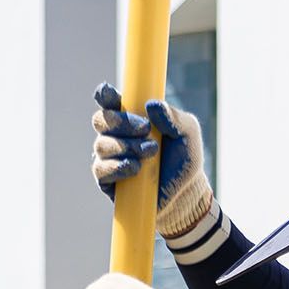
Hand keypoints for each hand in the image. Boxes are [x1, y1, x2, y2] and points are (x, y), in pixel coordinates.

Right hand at [91, 86, 211, 237]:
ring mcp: (109, 158)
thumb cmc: (184, 160)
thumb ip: (174, 117)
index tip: (108, 93)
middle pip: (100, 120)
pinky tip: (134, 168)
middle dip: (121, 123)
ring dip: (125, 147)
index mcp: (132, 117)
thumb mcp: (188, 133)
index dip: (104, 95)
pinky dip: (117, 167)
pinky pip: (100, 169)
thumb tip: (152, 105)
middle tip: (145, 129)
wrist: (183, 194)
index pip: (110, 102)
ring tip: (150, 153)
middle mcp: (116, 135)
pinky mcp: (107, 180)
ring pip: (101, 145)